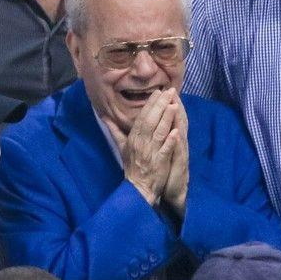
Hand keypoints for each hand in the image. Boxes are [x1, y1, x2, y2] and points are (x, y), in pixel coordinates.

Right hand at [104, 89, 178, 205]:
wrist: (137, 188)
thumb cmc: (132, 166)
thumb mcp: (121, 147)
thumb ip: (115, 131)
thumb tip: (104, 117)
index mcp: (133, 138)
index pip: (142, 117)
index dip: (150, 104)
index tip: (158, 92)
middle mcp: (141, 143)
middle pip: (151, 121)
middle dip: (160, 105)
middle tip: (170, 92)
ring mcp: (150, 152)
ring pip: (158, 132)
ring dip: (166, 118)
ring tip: (174, 105)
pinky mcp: (159, 162)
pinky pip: (164, 150)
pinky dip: (170, 141)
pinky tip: (176, 132)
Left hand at [162, 93, 188, 217]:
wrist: (173, 190)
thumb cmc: (163, 171)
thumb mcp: (158, 153)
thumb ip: (153, 139)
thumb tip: (144, 127)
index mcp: (169, 139)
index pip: (167, 119)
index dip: (164, 105)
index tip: (161, 90)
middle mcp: (177, 143)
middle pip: (176, 121)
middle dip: (173, 105)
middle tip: (170, 90)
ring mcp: (180, 152)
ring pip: (180, 132)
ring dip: (178, 119)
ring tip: (175, 104)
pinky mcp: (180, 163)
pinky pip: (179, 151)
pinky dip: (177, 141)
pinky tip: (176, 132)